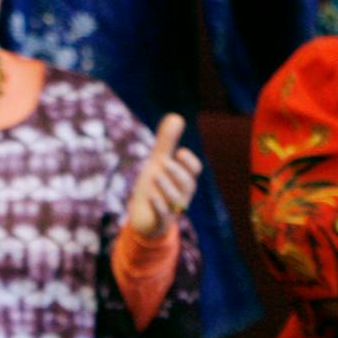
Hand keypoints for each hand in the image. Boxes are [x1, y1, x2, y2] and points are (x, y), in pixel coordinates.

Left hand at [128, 113, 200, 239]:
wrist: (142, 216)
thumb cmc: (155, 186)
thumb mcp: (159, 162)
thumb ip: (166, 142)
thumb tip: (176, 116)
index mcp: (184, 179)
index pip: (194, 170)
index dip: (189, 162)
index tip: (178, 152)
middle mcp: (182, 194)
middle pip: (188, 184)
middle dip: (178, 172)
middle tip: (165, 162)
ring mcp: (172, 209)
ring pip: (177, 200)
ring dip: (167, 188)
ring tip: (155, 176)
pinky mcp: (160, 222)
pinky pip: (164, 217)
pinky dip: (160, 207)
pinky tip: (151, 197)